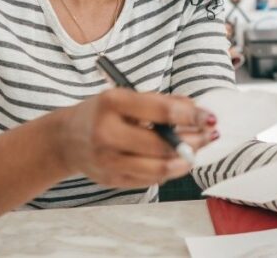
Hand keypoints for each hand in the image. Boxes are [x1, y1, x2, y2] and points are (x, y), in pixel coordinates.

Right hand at [53, 89, 216, 187]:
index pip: (161, 111)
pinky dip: (169, 171)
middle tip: (210, 135)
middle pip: (162, 144)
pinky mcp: (112, 180)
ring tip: (196, 151)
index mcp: (112, 104)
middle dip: (193, 140)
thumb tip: (197, 110)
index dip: (191, 115)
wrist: (66, 139)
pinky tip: (177, 161)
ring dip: (185, 161)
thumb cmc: (103, 113)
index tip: (210, 117)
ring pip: (159, 168)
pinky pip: (150, 180)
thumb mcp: (126, 97)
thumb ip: (161, 102)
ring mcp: (108, 160)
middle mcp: (107, 133)